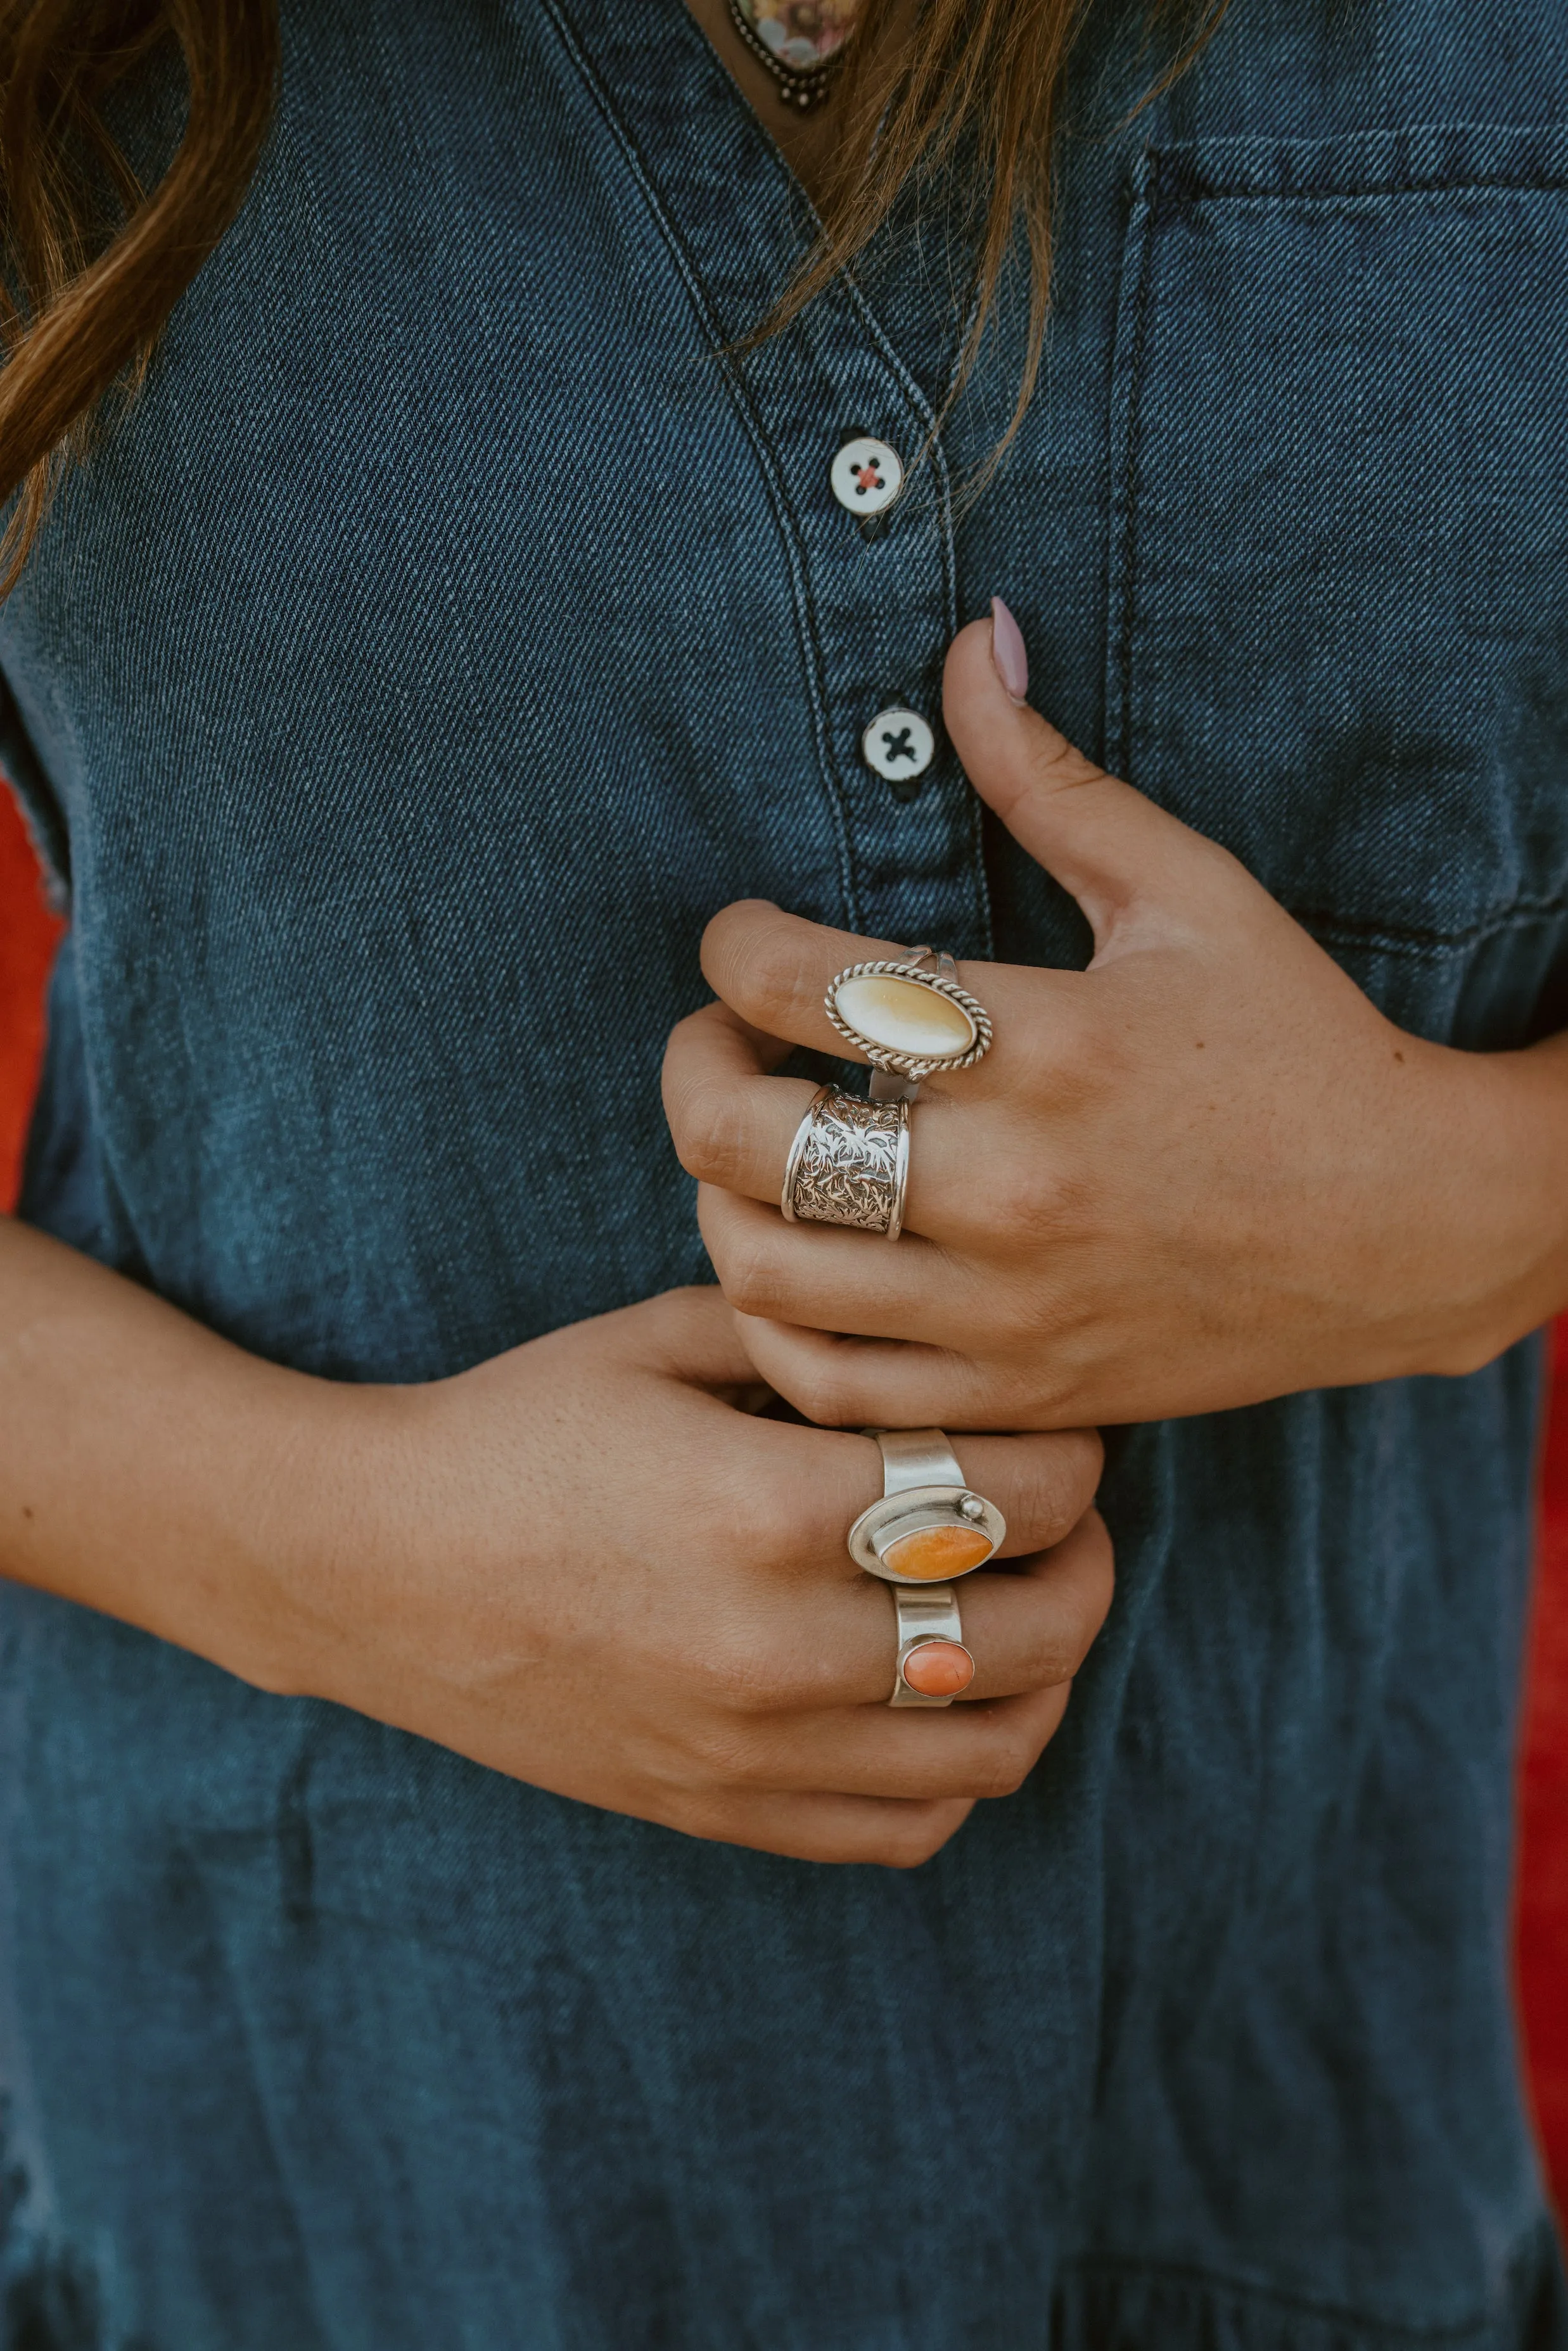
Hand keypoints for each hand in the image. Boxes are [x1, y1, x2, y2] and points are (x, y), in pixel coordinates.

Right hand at [290, 1288, 1109, 1866]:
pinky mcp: (722, 1809)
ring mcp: (751, 1749)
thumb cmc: (522, 1427)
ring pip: (990, 1750)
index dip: (1073, 1453)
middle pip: (1033, 1630)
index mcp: (767, 1506)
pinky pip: (905, 1829)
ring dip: (1045, 1673)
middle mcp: (776, 1646)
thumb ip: (817, 1341)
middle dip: (1084, 1559)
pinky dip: (958, 1770)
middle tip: (1068, 1512)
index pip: (1014, 1494)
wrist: (379, 1566)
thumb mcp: (665, 1340)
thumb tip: (949, 1351)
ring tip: (1026, 1605)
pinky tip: (943, 1697)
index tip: (1063, 1426)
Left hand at [663, 611, 1567, 1431]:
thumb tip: (970, 641)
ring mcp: (1011, 1307)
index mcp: (1048, 1042)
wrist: (1413, 1230)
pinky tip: (793, 1264)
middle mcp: (1014, 1184)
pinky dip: (771, 1327)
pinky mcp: (1021, 1391)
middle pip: (738, 1134)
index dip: (730, 944)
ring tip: (752, 1150)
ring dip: (714, 1196)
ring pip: (757, 1269)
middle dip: (690, 1064)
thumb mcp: (1187, 893)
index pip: (795, 980)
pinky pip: (828, 1386)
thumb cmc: (1297, 1044)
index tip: (745, 937)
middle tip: (720, 1039)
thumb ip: (1052, 780)